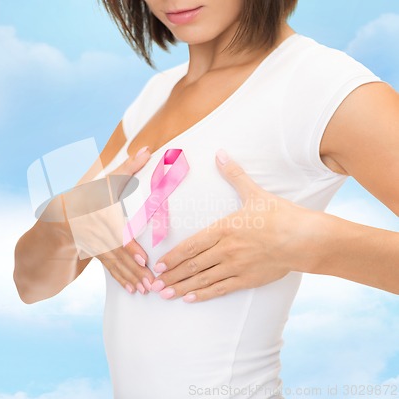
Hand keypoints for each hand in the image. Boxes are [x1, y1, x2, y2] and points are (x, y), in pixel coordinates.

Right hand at [63, 146, 154, 294]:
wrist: (59, 217)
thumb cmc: (89, 194)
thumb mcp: (105, 180)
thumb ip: (127, 167)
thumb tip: (147, 149)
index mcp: (98, 212)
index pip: (116, 232)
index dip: (129, 247)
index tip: (143, 260)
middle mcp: (95, 231)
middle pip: (118, 252)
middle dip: (135, 268)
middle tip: (151, 281)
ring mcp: (94, 244)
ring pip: (115, 263)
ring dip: (131, 277)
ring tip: (146, 289)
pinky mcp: (95, 253)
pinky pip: (110, 267)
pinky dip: (122, 278)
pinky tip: (133, 289)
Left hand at [150, 149, 323, 302]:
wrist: (305, 239)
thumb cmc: (281, 215)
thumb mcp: (255, 193)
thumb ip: (234, 175)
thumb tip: (220, 153)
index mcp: (225, 229)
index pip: (192, 245)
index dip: (173, 256)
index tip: (158, 264)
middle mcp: (226, 249)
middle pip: (193, 265)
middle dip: (171, 275)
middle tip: (153, 283)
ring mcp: (236, 267)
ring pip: (203, 279)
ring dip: (182, 287)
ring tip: (164, 293)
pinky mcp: (247, 280)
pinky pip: (221, 289)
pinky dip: (204, 294)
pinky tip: (190, 299)